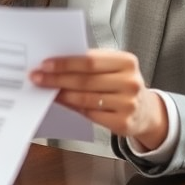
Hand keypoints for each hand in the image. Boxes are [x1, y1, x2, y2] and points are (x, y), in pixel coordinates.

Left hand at [29, 49, 168, 150]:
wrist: (146, 110)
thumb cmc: (122, 83)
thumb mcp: (114, 67)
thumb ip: (90, 64)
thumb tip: (56, 65)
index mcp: (127, 62)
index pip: (90, 61)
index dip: (65, 63)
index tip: (45, 64)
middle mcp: (130, 82)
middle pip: (85, 80)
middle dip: (57, 79)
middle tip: (37, 77)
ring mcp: (128, 104)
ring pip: (85, 98)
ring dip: (61, 94)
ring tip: (46, 90)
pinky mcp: (123, 123)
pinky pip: (90, 114)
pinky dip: (72, 106)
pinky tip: (61, 101)